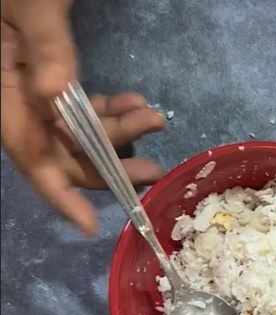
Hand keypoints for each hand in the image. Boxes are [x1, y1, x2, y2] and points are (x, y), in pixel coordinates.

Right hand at [1, 0, 163, 233]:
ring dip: (119, 132)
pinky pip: (83, 107)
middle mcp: (17, 98)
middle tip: (152, 169)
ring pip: (79, 131)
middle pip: (62, 153)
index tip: (88, 225)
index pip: (30, 155)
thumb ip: (45, 46)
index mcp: (1, 90)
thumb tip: (55, 91)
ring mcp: (34, 89)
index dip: (59, 194)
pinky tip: (136, 101)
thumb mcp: (29, 5)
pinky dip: (111, 110)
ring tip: (154, 119)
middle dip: (108, 164)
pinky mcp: (52, 77)